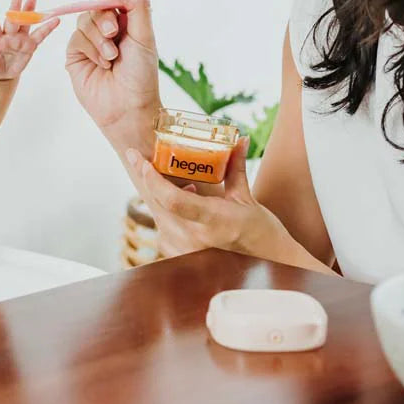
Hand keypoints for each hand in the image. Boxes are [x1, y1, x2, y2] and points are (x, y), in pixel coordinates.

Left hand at [0, 0, 59, 80]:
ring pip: (25, 22)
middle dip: (14, 10)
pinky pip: (40, 35)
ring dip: (29, 9)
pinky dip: (48, 27)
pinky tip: (55, 19)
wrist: (2, 71)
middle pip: (11, 21)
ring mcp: (20, 38)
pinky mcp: (30, 44)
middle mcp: (8, 35)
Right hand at [65, 0, 160, 143]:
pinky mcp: (76, 55)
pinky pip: (76, 38)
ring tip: (111, 57)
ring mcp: (91, 42)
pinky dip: (90, 49)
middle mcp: (108, 30)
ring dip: (99, 39)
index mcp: (127, 22)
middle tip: (113, 34)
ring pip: (83, 21)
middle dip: (104, 18)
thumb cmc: (141, 75)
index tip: (116, 2)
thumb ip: (136, 4)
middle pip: (95, 6)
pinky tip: (102, 65)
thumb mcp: (144, 36)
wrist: (127, 108)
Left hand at [125, 139, 283, 258]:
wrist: (268, 264)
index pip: (173, 201)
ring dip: (155, 194)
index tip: (142, 161)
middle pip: (158, 205)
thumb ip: (236, 167)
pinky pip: (162, 228)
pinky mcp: (181, 257)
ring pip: (157, 215)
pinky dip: (163, 211)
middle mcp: (196, 239)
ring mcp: (186, 251)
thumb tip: (239, 139)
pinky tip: (177, 202)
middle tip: (135, 157)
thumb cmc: (260, 231)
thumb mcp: (246, 198)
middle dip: (144, 178)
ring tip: (164, 176)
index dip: (153, 180)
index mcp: (214, 221)